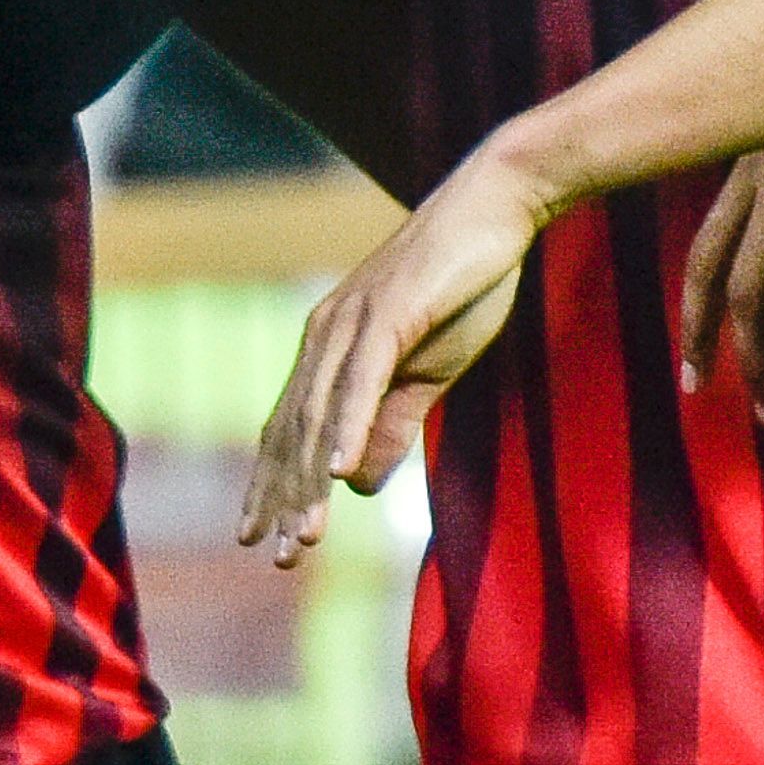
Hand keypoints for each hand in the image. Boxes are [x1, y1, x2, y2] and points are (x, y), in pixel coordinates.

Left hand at [240, 149, 549, 558]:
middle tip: (276, 555)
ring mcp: (352, 322)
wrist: (495, 209)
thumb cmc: (463, 286)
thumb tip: (357, 484)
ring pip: (321, 416)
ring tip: (304, 537)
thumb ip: (392, 424)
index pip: (292, 429)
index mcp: (331, 348)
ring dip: (309, 481)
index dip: (277, 485)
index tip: (268, 539)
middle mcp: (327, 335)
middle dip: (283, 497)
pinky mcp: (388, 313)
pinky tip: (336, 472)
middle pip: (294, 430)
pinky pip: (361, 383)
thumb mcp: (428, 372)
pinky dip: (346, 430)